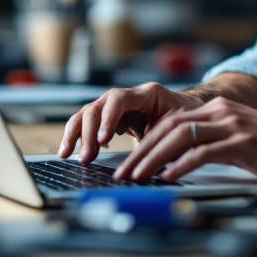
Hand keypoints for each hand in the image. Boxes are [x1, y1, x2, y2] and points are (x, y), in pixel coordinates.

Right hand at [58, 82, 203, 162]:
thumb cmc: (189, 120)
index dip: (108, 118)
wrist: (190, 114)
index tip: (103, 141)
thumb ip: (166, 140)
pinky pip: (88, 123)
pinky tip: (73, 152)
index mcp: (147, 94)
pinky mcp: (110, 118)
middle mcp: (127, 97)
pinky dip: (78, 136)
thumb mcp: (182, 127)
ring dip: (75, 133)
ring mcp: (115, 106)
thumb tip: (152, 162)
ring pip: (87, 113)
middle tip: (86, 158)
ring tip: (66, 154)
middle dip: (87, 132)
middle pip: (97, 106)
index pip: (119, 99)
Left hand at [111, 97, 256, 183]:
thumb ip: (212, 147)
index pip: (170, 122)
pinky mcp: (242, 141)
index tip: (129, 163)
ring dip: (153, 158)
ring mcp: (231, 124)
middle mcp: (221, 111)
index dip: (146, 142)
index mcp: (217, 110)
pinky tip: (167, 177)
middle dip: (141, 152)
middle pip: (168, 127)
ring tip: (137, 177)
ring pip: (179, 137)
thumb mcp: (239, 142)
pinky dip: (180, 164)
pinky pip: (202, 152)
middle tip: (123, 173)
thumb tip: (178, 168)